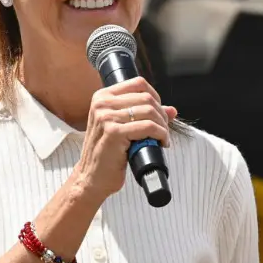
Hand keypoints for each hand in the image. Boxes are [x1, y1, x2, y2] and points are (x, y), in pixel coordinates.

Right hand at [71, 76, 176, 203]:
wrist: (91, 178)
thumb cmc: (105, 154)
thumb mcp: (122, 128)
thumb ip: (144, 115)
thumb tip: (171, 109)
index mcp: (102, 97)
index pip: (138, 83)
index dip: (156, 97)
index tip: (160, 113)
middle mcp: (102, 104)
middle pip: (147, 97)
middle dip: (161, 114)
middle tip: (164, 130)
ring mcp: (106, 117)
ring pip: (150, 111)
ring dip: (163, 126)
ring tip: (162, 138)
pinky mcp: (113, 132)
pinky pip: (148, 127)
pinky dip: (160, 135)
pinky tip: (160, 143)